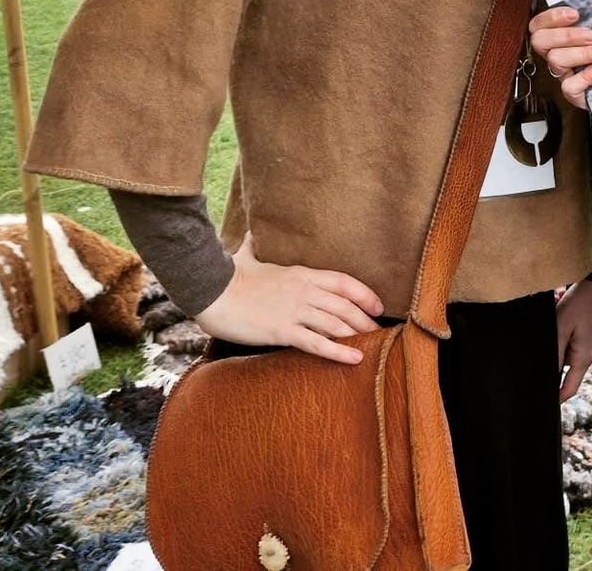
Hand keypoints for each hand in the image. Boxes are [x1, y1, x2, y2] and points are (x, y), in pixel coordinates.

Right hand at [195, 234, 384, 363]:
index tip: (377, 304)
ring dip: (357, 335)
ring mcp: (294, 310)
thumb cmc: (228, 275)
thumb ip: (256, 245)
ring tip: (374, 345)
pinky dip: (338, 352)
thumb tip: (255, 232)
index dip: (363, 293)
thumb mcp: (247, 255)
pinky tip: (355, 359)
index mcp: (300, 273)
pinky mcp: (282, 330)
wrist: (211, 290)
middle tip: (381, 331)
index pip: (341, 281)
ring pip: (335, 323)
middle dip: (365, 319)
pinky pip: (317, 343)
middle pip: (344, 305)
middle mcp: (303, 290)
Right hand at [530, 5, 591, 110]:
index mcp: (557, 39)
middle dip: (566, 35)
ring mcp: (563, 75)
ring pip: (556, 61)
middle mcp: (556, 55)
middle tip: (591, 35)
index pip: (538, 25)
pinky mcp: (574, 94)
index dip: (551, 17)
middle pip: (540, 41)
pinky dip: (585, 76)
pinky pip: (569, 87)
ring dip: (582, 53)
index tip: (575, 14)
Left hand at [555, 278, 591, 401]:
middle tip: (553, 326)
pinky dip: (568, 333)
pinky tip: (566, 314)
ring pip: (570, 351)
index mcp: (586, 357)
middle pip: (566, 365)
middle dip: (556, 351)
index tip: (544, 403)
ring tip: (560, 313)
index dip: (557, 397)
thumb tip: (550, 375)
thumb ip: (555, 354)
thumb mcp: (561, 327)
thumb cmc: (579, 302)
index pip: (569, 388)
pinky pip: (576, 342)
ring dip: (561, 338)